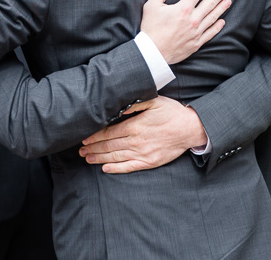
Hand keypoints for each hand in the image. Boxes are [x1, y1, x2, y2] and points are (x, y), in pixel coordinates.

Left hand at [79, 96, 207, 173]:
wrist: (190, 129)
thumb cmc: (172, 112)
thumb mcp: (154, 101)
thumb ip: (134, 104)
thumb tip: (118, 106)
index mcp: (135, 126)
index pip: (109, 133)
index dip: (95, 136)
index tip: (84, 138)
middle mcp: (136, 141)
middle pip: (109, 146)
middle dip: (93, 148)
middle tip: (81, 150)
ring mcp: (142, 154)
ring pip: (116, 157)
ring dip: (99, 158)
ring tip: (88, 158)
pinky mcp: (149, 162)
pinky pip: (129, 167)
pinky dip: (116, 168)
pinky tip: (105, 168)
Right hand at [140, 0, 231, 64]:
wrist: (153, 52)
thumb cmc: (151, 28)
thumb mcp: (152, 6)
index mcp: (183, 9)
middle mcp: (193, 20)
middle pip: (209, 4)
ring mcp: (196, 32)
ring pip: (212, 18)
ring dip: (221, 8)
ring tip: (228, 1)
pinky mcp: (196, 43)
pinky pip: (210, 33)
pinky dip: (217, 27)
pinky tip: (222, 22)